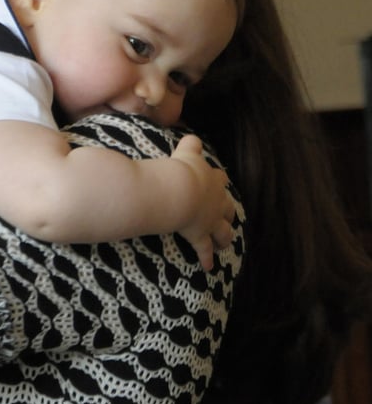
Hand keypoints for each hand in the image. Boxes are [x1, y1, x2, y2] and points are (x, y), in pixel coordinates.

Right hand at [171, 135, 235, 270]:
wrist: (178, 190)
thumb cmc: (179, 169)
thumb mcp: (185, 152)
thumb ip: (189, 144)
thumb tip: (192, 137)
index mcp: (210, 179)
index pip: (218, 178)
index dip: (217, 180)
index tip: (216, 181)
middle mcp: (215, 200)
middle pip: (226, 206)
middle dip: (227, 211)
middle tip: (225, 215)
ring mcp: (209, 219)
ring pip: (223, 230)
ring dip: (224, 237)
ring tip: (225, 243)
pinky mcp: (200, 235)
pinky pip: (204, 249)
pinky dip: (206, 258)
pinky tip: (208, 266)